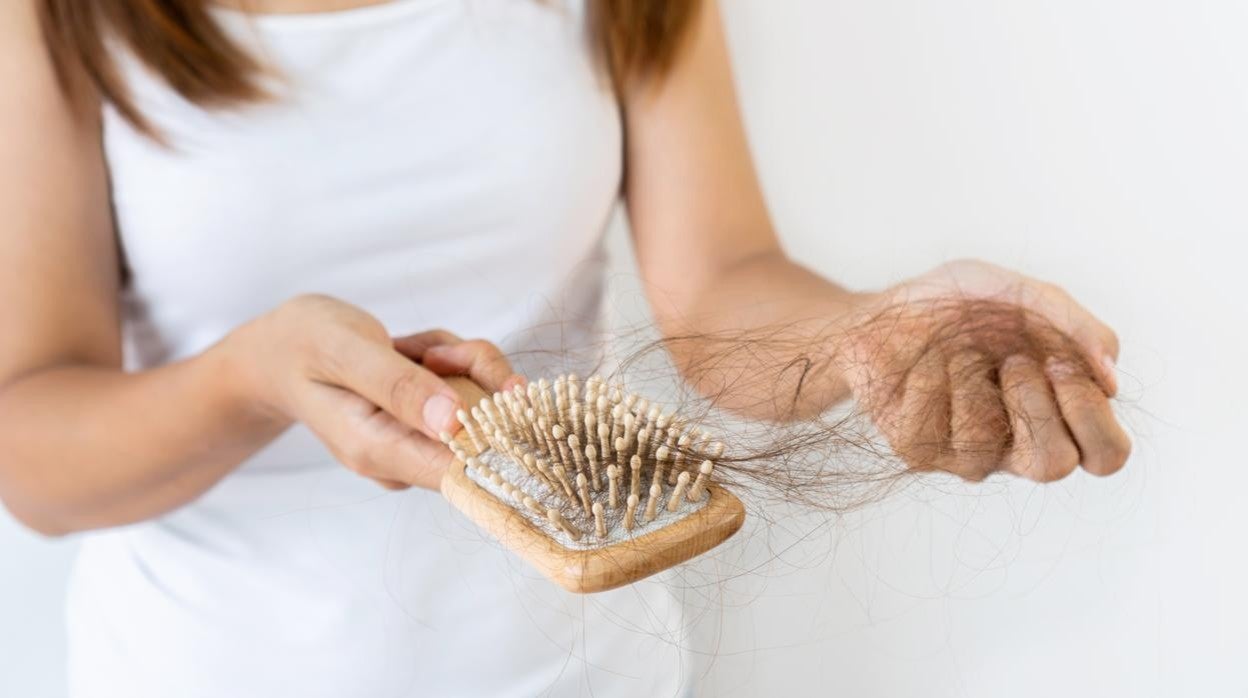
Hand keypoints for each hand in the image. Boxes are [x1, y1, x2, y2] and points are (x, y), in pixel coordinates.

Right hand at [221, 295, 522, 489]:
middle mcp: (402, 459)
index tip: (509, 394)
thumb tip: (454, 422)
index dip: (500, 436)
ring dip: (458, 360)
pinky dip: (451, 359)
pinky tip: (411, 352)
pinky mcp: (430, 426)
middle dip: (472, 374)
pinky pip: (469, 388)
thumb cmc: (304, 345)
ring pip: (481, 400)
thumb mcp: (345, 351)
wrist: (279, 351)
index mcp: (377, 451)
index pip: (463, 473)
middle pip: (484, 429)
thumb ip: (399, 386)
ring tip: (406, 347)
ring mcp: (418, 444)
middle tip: (428, 351)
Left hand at [841, 260, 1130, 482]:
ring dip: (969, 377)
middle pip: (1052, 466)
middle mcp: (1018, 444)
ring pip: (983, 442)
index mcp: (1060, 413)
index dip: (1090, 414)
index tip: (1058, 362)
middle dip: (1034, 405)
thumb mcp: (1026, 295)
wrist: (886, 305)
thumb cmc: (964, 305)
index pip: (1107, 454)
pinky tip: (923, 365)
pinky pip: (928, 428)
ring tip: (957, 349)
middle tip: (1013, 362)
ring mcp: (966, 453)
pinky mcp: (918, 450)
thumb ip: (1078, 328)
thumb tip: (1112, 376)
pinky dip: (927, 378)